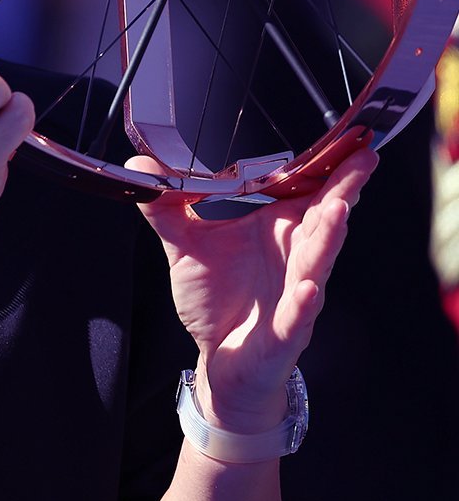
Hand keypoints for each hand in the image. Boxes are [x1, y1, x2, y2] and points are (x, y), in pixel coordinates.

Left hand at [127, 141, 377, 431]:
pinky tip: (308, 288)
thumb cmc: (215, 300)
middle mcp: (294, 257)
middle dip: (344, 190)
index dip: (330, 169)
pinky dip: (304, 300)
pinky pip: (298, 313)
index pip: (309, 193)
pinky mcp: (287, 331)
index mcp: (278, 230)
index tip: (350, 142)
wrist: (218, 359)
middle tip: (362, 161)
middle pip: (325, 219)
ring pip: (317, 260)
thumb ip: (164, 205)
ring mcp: (295, 293)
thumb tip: (138, 166)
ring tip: (339, 208)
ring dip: (329, 235)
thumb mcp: (183, 244)